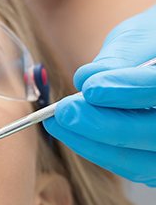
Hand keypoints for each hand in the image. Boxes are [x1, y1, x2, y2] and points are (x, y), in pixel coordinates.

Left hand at [43, 4, 155, 186]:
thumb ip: (119, 58)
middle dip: (104, 124)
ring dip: (93, 143)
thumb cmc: (153, 44)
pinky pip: (132, 166)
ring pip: (141, 161)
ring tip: (58, 121)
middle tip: (66, 110)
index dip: (128, 90)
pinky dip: (98, 151)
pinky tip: (70, 132)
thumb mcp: (141, 37)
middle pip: (154, 133)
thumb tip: (86, 79)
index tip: (91, 88)